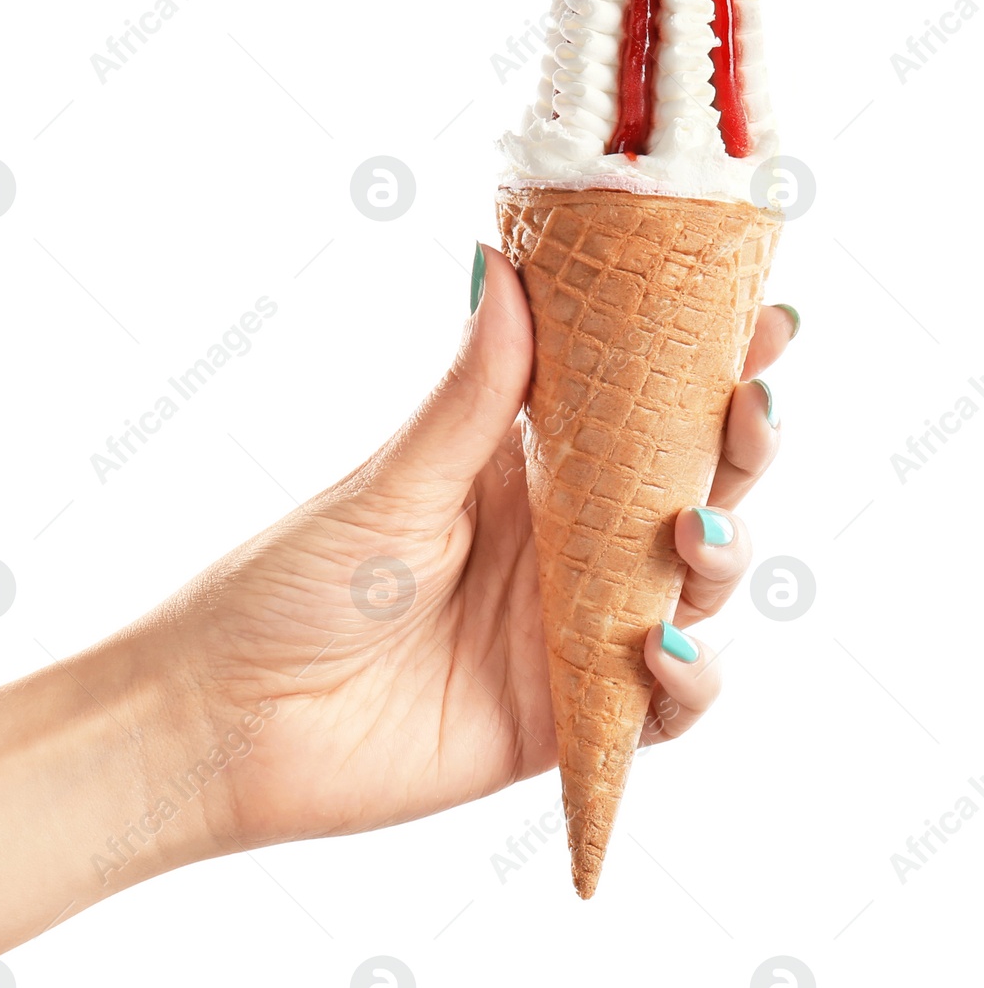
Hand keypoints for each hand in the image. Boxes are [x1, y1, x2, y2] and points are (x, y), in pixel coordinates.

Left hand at [162, 245, 795, 851]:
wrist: (226, 720)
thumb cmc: (288, 588)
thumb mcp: (390, 487)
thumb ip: (469, 397)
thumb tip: (505, 264)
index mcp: (515, 474)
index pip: (633, 411)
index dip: (705, 368)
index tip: (763, 319)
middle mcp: (556, 549)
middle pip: (683, 493)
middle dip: (735, 450)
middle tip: (752, 407)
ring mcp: (566, 636)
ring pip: (688, 595)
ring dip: (719, 559)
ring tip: (695, 532)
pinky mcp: (562, 723)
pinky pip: (659, 711)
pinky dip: (687, 686)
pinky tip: (664, 653)